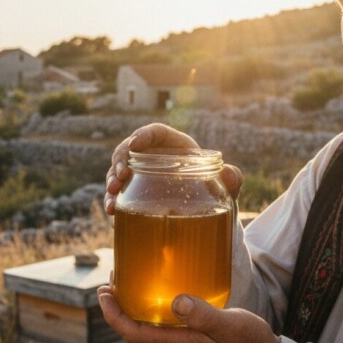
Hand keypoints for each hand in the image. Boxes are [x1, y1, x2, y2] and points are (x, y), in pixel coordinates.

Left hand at [97, 285, 278, 342]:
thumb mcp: (229, 326)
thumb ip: (204, 315)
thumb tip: (177, 302)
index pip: (132, 332)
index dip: (113, 314)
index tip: (103, 293)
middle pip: (134, 327)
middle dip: (118, 306)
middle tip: (110, 280)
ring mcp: (181, 341)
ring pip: (147, 323)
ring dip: (133, 304)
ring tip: (127, 280)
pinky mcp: (191, 334)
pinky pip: (162, 321)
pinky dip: (152, 304)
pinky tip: (160, 288)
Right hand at [104, 123, 243, 214]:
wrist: (205, 210)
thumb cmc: (214, 190)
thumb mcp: (225, 184)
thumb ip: (232, 179)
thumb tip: (230, 173)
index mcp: (173, 145)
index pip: (154, 132)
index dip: (142, 135)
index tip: (134, 145)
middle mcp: (153, 156)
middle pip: (128, 149)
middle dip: (119, 161)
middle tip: (120, 177)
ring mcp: (140, 174)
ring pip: (117, 170)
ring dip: (111, 181)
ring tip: (112, 196)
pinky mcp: (134, 192)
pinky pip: (118, 192)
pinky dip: (113, 200)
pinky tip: (112, 211)